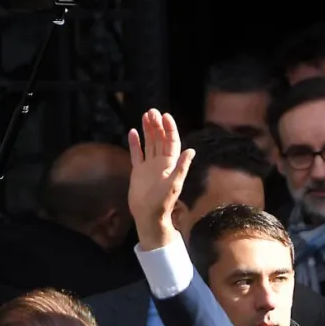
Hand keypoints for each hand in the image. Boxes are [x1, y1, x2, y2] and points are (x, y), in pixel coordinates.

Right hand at [127, 109, 194, 250]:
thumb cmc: (162, 201)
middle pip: (160, 139)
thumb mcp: (174, 183)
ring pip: (149, 143)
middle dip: (157, 125)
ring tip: (145, 115)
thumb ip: (182, 167)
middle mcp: (161, 163)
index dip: (170, 129)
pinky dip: (135, 143)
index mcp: (171, 164)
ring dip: (148, 130)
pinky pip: (137, 153)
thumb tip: (192, 151)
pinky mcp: (139, 171)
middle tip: (152, 111)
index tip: (165, 116)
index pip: (172, 142)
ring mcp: (149, 166)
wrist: (148, 214)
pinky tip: (133, 131)